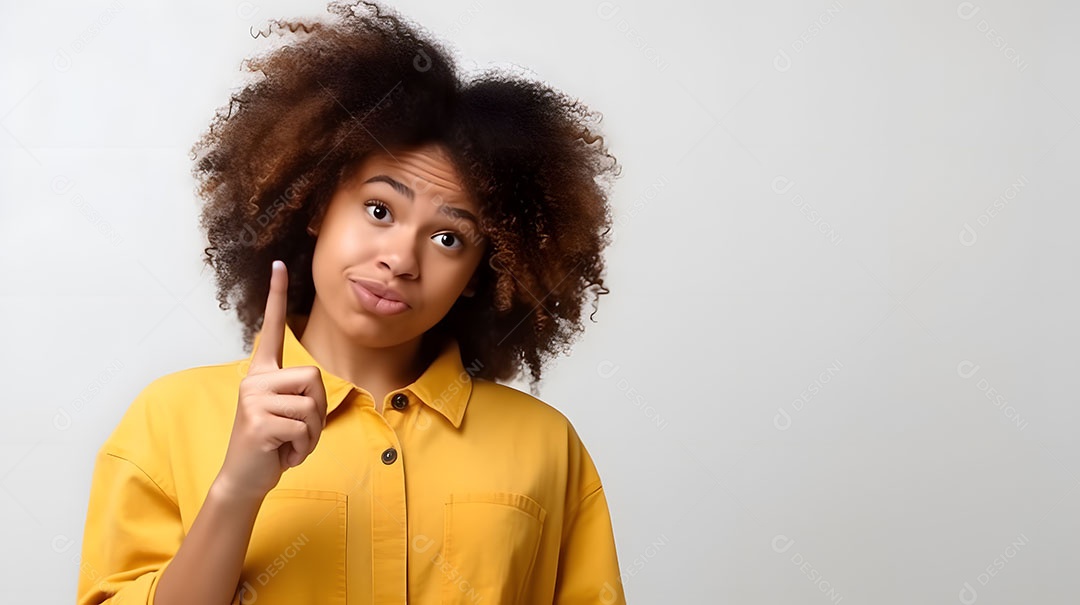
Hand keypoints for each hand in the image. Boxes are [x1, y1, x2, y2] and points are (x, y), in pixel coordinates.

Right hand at [217, 260, 328, 498]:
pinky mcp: (259, 422)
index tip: (279, 263)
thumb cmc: (273, 444)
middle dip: (318, 410)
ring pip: (313, 406)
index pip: (271, 329)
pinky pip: (303, 427)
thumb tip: (313, 386)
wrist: (245, 478)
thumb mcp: (288, 413)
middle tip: (297, 431)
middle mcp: (254, 380)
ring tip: (288, 443)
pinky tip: (283, 454)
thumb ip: (299, 394)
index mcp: (262, 374)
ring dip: (311, 434)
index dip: (276, 297)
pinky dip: (303, 448)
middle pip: (315, 378)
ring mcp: (253, 400)